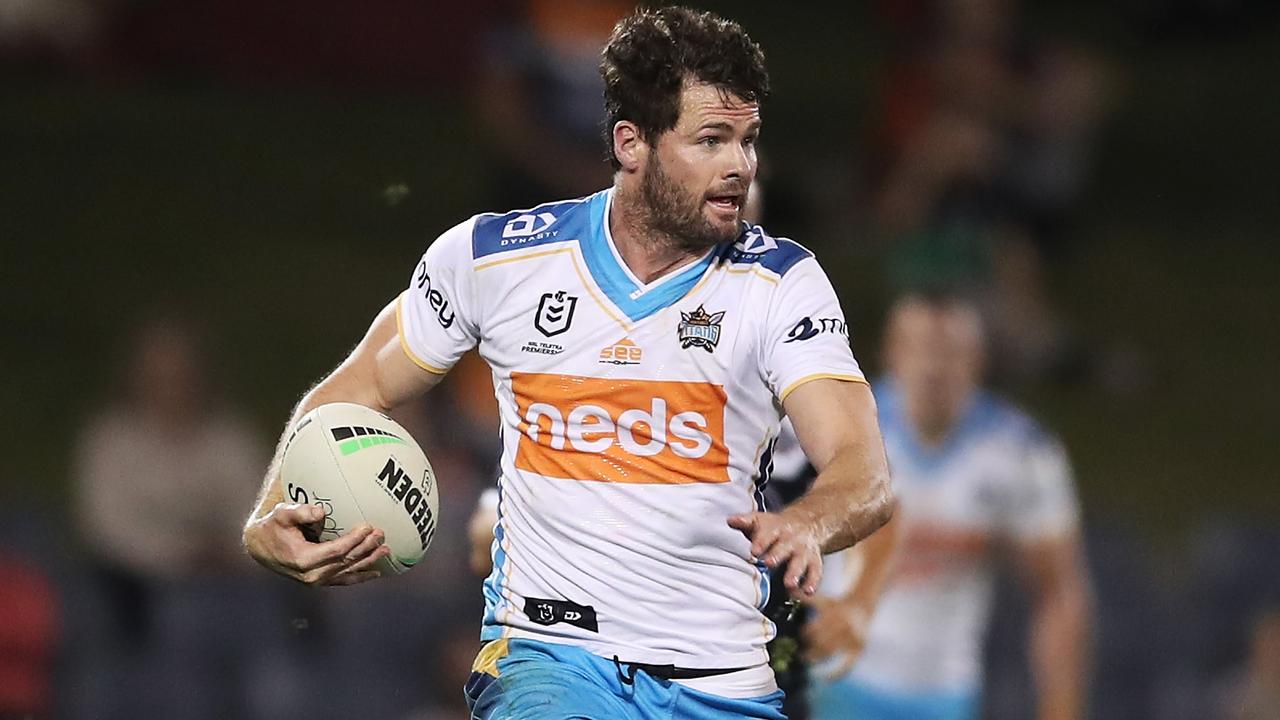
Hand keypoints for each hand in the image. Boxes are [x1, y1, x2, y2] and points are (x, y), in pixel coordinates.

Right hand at [243, 503, 389, 585]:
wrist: (261, 548)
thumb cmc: (273, 527)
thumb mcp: (282, 514)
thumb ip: (300, 512)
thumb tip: (321, 512)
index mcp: (303, 559)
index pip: (337, 550)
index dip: (354, 540)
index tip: (368, 526)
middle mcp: (311, 574)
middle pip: (346, 562)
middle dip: (366, 548)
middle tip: (381, 535)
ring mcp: (316, 581)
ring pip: (348, 573)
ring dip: (368, 562)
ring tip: (385, 550)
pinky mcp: (319, 581)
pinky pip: (343, 580)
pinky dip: (360, 577)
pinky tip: (376, 572)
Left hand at [727, 508, 821, 599]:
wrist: (807, 523)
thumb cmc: (776, 527)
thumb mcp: (760, 520)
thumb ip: (745, 522)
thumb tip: (731, 521)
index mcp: (776, 528)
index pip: (767, 535)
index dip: (761, 542)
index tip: (754, 551)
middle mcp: (791, 539)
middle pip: (784, 547)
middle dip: (777, 555)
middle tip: (769, 564)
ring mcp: (803, 551)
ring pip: (800, 561)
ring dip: (795, 572)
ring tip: (789, 584)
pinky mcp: (814, 561)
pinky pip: (815, 572)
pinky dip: (812, 582)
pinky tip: (808, 591)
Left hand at [803, 596, 870, 677]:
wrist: (860, 607)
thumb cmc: (837, 605)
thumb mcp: (822, 600)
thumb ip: (805, 598)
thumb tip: (789, 589)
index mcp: (835, 614)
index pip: (814, 628)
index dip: (804, 634)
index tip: (798, 637)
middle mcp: (844, 626)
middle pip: (821, 642)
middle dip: (808, 648)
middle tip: (799, 652)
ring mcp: (852, 639)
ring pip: (830, 653)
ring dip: (817, 659)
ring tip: (805, 659)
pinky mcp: (858, 649)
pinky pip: (847, 665)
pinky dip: (837, 673)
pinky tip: (826, 678)